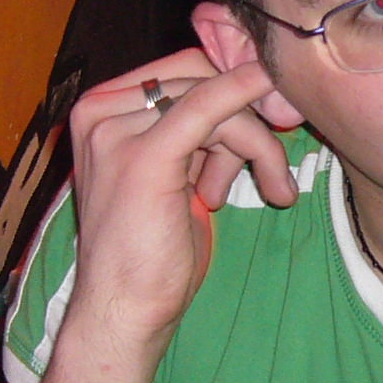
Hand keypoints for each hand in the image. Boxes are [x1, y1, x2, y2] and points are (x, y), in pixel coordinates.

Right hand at [66, 50, 294, 347]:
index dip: (234, 82)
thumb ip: (198, 131)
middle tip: (285, 142)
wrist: (124, 313)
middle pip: (197, 77)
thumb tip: (254, 87)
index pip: (181, 70)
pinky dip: (245, 96)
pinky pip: (208, 106)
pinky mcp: (144, 155)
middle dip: (250, 108)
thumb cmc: (151, 253)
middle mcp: (97, 111)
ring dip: (257, 142)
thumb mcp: (175, 174)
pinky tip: (273, 100)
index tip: (276, 113)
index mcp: (98, 110)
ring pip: (212, 99)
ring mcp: (115, 131)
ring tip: (275, 188)